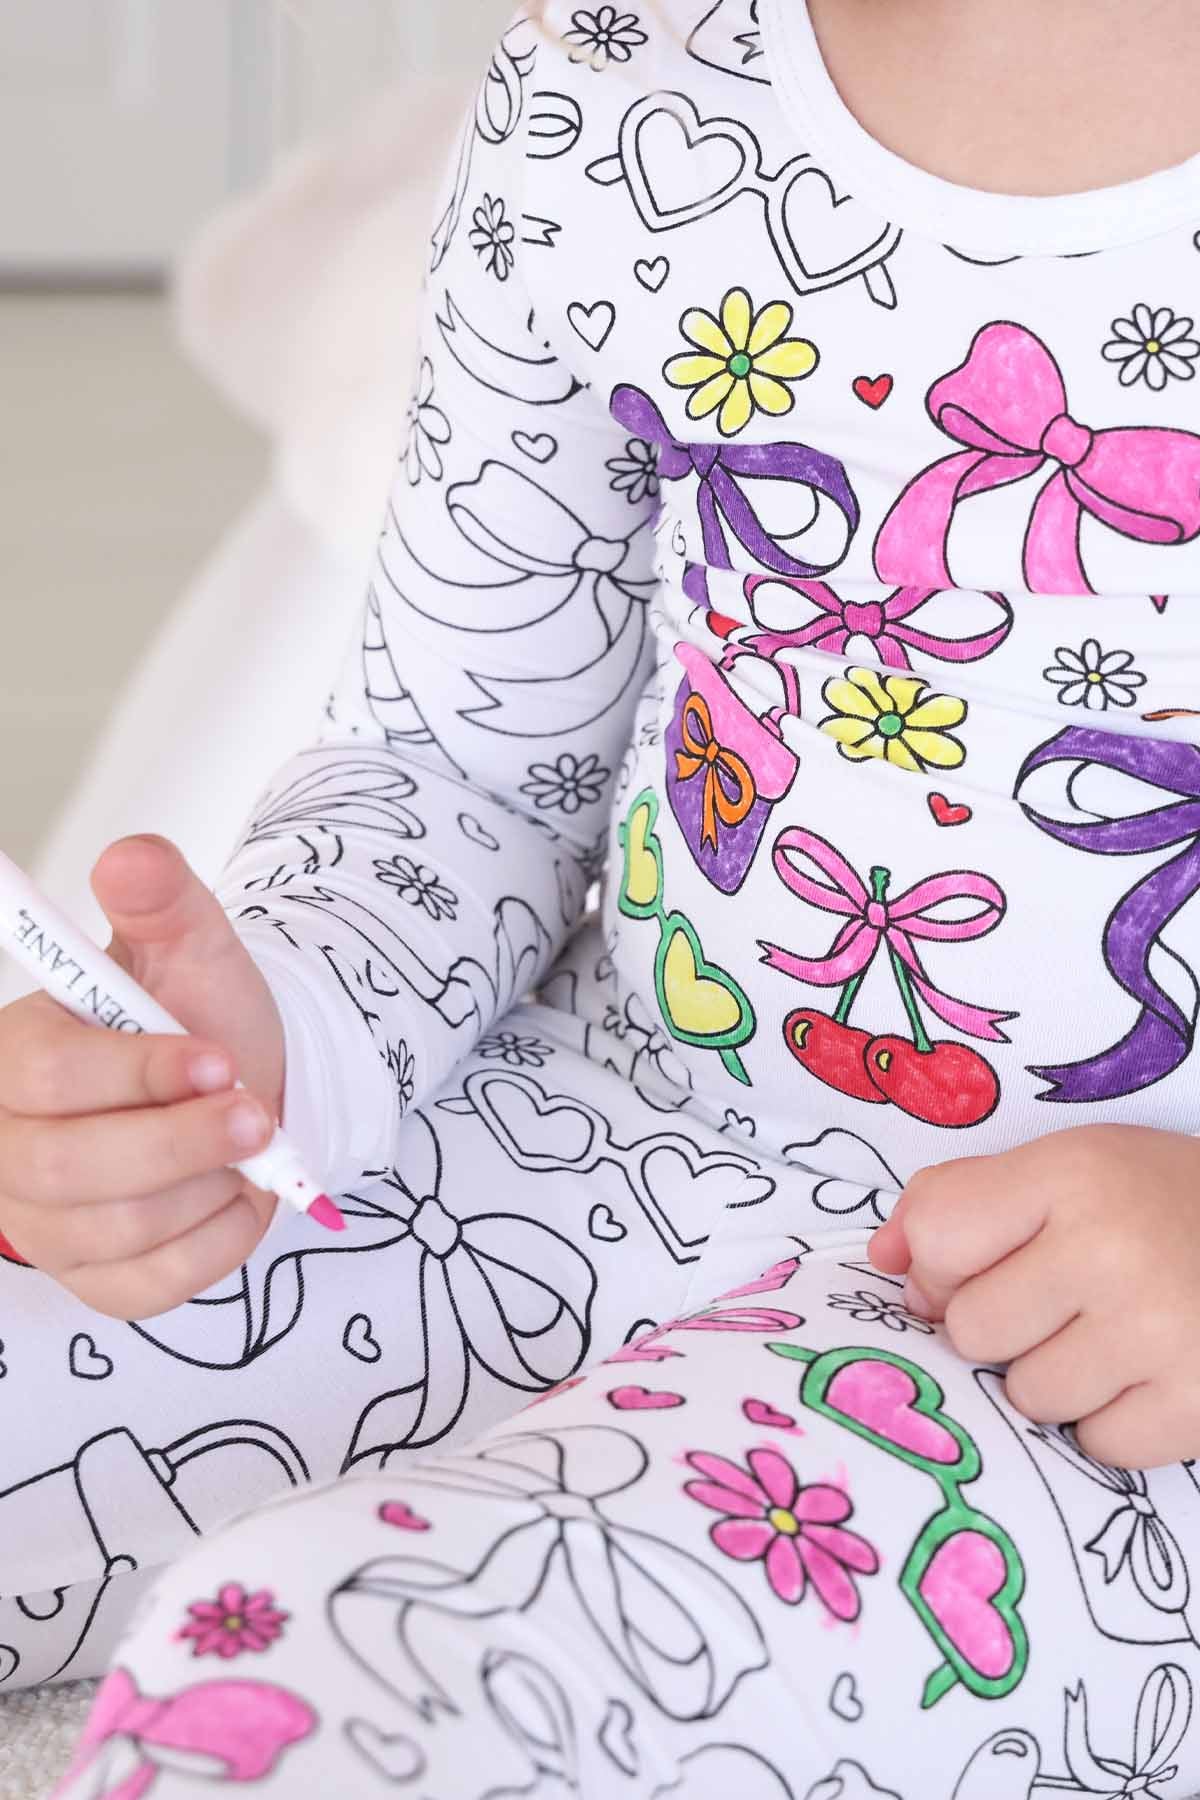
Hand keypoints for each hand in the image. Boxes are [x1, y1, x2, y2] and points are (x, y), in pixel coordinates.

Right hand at [0, 836, 286, 1318]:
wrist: (235, 1088)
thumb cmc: (197, 1017)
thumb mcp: (191, 947)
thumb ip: (163, 899)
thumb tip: (131, 858)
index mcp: (15, 1056)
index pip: (49, 1076)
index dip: (137, 1074)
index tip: (217, 1061)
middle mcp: (8, 1146)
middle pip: (69, 1169)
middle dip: (180, 1144)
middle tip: (256, 1117)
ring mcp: (44, 1223)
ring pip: (117, 1232)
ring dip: (209, 1188)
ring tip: (251, 1147)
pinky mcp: (94, 1280)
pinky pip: (151, 1289)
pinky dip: (217, 1245)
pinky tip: (241, 1197)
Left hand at [869, 1124, 1199, 1468]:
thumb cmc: (1162, 1205)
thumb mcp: (1070, 1168)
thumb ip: (962, 1200)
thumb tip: (883, 1260)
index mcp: (1072, 1175)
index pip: (937, 1237)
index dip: (944, 1263)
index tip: (986, 1261)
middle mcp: (1111, 1251)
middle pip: (970, 1331)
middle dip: (1002, 1325)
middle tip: (1064, 1300)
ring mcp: (1158, 1334)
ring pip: (1027, 1397)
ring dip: (1055, 1377)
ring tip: (1111, 1334)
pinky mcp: (1196, 1406)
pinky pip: (1096, 1445)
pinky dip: (1113, 1421)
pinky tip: (1147, 1373)